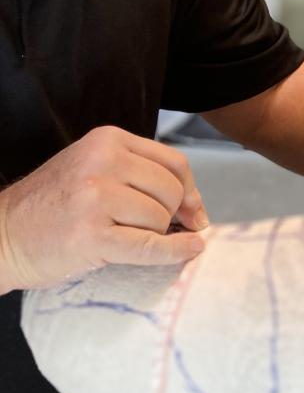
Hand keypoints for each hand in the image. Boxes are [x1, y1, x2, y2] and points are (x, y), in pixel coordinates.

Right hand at [0, 126, 208, 291]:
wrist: (3, 234)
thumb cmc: (53, 205)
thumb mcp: (93, 169)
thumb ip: (140, 175)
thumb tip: (196, 208)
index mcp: (107, 140)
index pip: (173, 162)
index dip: (189, 189)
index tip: (192, 210)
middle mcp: (102, 162)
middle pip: (171, 190)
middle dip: (171, 215)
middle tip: (156, 229)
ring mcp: (95, 198)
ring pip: (160, 218)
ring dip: (154, 235)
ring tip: (123, 236)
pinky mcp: (92, 235)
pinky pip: (150, 246)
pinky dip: (174, 252)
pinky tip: (189, 250)